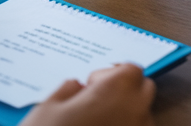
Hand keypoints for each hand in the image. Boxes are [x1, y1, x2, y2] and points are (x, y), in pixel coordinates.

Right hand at [19, 64, 154, 125]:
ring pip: (142, 117)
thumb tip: (75, 86)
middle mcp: (135, 112)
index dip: (110, 74)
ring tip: (95, 124)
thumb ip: (67, 91)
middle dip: (123, 91)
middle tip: (95, 102)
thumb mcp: (47, 109)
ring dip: (125, 115)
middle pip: (143, 90)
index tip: (91, 84)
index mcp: (116, 91)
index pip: (131, 69)